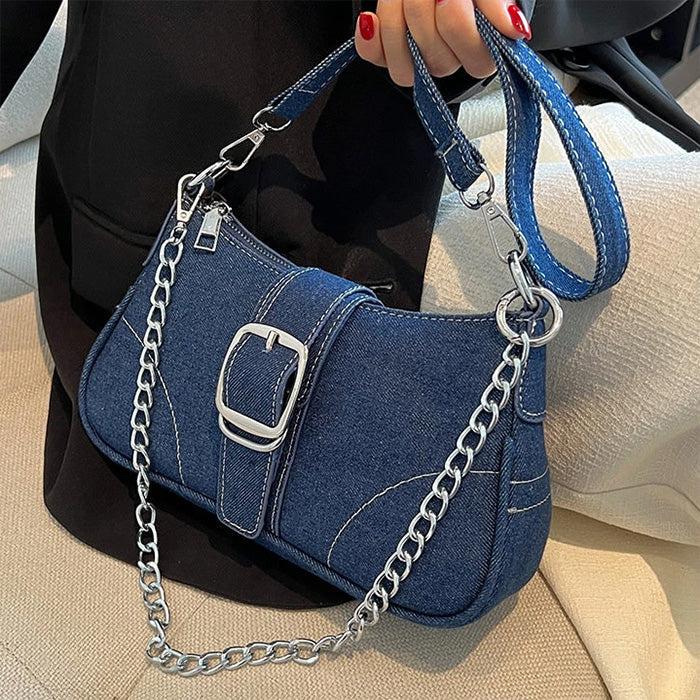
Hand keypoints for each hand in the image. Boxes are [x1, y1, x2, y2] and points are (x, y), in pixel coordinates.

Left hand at [354, 0, 530, 84]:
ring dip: (397, 17)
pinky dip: (370, 37)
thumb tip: (515, 29)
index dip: (459, 26)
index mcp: (484, 50)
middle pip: (436, 58)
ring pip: (404, 65)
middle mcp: (451, 60)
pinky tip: (372, 17)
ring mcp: (419, 60)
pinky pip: (374, 58)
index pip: (475, 59)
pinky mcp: (389, 54)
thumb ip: (496, 4)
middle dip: (424, 9)